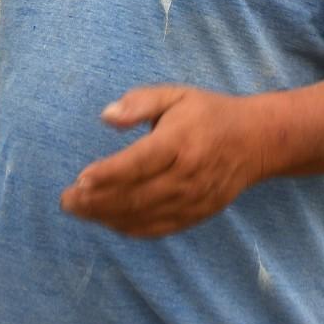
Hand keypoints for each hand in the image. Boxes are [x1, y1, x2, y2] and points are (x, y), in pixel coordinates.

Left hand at [59, 86, 264, 237]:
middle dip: (95, 201)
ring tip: (78, 209)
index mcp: (180, 142)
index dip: (108, 174)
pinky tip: (107, 220)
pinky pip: (156, 229)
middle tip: (66, 200)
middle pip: (135, 196)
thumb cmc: (209, 114)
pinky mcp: (195, 215)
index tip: (79, 179)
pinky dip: (128, 228)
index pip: (139, 163)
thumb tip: (106, 116)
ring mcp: (192, 200)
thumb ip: (140, 102)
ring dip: (105, 217)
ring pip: (142, 216)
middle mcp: (186, 175)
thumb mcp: (176, 94)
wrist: (257, 142)